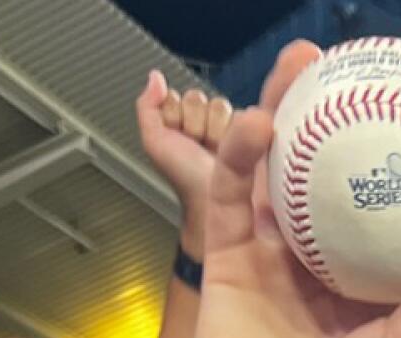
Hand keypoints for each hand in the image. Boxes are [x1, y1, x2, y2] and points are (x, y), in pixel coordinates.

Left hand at [136, 70, 232, 254]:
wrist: (212, 197)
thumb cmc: (185, 177)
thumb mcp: (155, 142)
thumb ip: (147, 107)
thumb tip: (155, 77)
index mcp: (183, 120)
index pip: (178, 97)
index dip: (176, 114)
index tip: (178, 137)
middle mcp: (206, 122)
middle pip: (199, 98)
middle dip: (194, 122)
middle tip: (197, 146)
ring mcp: (230, 126)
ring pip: (220, 105)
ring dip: (214, 129)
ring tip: (213, 150)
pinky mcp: (253, 132)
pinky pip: (244, 112)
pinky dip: (237, 129)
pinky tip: (230, 148)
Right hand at [181, 40, 400, 337]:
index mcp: (377, 279)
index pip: (395, 201)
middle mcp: (327, 261)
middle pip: (333, 171)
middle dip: (340, 113)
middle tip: (355, 61)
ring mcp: (276, 256)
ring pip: (279, 170)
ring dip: (285, 112)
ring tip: (301, 65)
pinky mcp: (232, 260)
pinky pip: (234, 195)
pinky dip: (242, 155)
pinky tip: (259, 121)